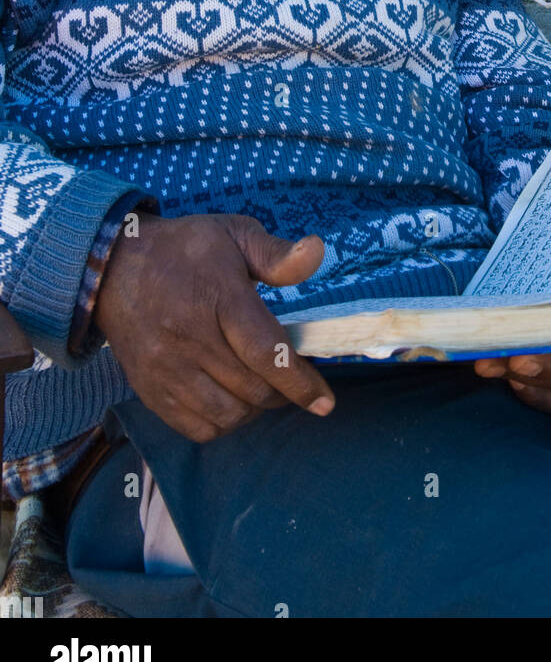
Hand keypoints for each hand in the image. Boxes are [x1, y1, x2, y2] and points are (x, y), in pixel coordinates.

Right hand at [94, 212, 333, 441]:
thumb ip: (275, 253)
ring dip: (255, 410)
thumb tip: (316, 252)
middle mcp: (190, 339)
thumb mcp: (233, 233)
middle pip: (253, 389)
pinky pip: (198, 428)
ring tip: (261, 388)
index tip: (325, 401)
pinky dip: (223, 423)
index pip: (267, 352)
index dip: (300, 382)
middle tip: (290, 379)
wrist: (114, 267)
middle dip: (283, 393)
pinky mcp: (150, 390)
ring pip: (228, 415)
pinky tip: (230, 399)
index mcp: (218, 297)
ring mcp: (166, 369)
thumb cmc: (185, 250)